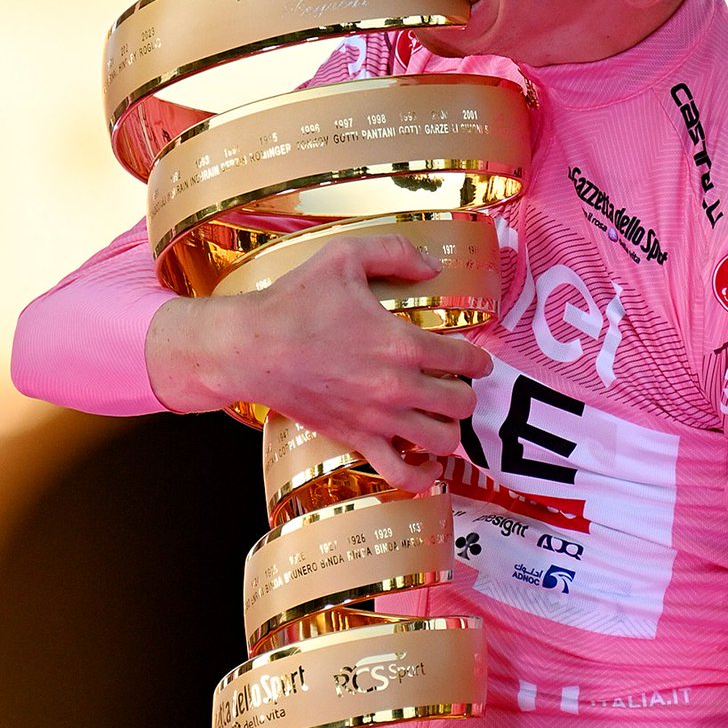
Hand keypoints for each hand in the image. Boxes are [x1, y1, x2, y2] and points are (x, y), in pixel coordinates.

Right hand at [146, 233, 491, 490]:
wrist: (249, 349)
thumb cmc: (294, 302)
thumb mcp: (345, 256)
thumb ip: (394, 252)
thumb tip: (431, 266)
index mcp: (401, 343)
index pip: (465, 359)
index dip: (478, 359)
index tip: (475, 359)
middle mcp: (396, 387)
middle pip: (460, 404)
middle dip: (465, 393)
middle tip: (454, 384)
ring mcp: (377, 419)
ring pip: (443, 441)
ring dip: (450, 430)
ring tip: (440, 416)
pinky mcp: (355, 440)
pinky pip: (402, 475)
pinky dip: (422, 474)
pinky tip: (425, 460)